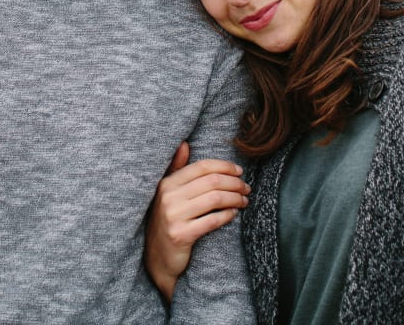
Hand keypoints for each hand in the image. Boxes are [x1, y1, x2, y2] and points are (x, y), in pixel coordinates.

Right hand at [145, 142, 249, 302]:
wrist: (157, 258)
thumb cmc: (167, 220)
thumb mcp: (167, 193)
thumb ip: (176, 168)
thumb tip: (184, 144)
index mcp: (167, 183)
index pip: (202, 167)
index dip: (225, 166)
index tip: (239, 171)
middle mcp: (168, 197)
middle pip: (212, 181)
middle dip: (235, 183)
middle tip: (246, 188)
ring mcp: (174, 216)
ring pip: (215, 199)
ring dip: (235, 198)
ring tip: (244, 200)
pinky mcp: (181, 235)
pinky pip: (212, 220)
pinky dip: (228, 215)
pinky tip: (234, 214)